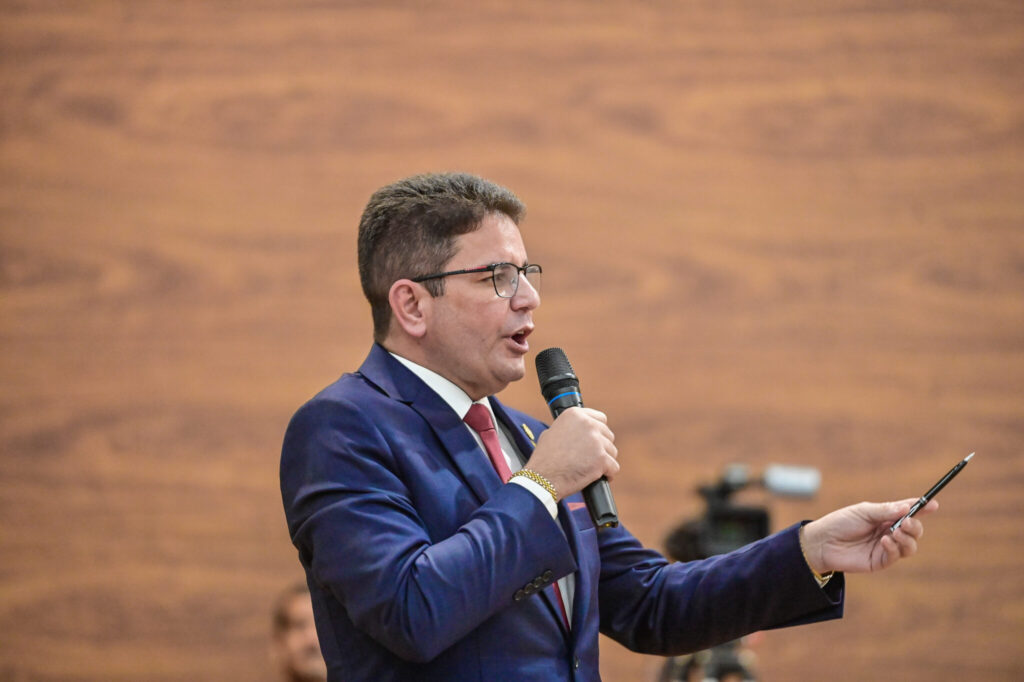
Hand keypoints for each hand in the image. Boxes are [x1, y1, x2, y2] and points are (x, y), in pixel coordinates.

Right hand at [525, 407, 617, 498]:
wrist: (543, 477)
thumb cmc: (544, 458)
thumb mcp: (552, 432)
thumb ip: (569, 428)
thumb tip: (577, 431)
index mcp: (575, 414)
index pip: (600, 418)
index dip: (598, 430)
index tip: (595, 439)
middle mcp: (588, 424)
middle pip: (608, 435)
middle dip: (601, 447)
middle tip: (590, 458)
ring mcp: (596, 441)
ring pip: (612, 451)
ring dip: (605, 460)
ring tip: (591, 468)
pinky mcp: (601, 459)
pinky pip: (614, 467)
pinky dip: (608, 474)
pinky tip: (599, 477)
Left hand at [800, 498, 938, 574]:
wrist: (823, 542)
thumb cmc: (840, 523)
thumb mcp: (863, 512)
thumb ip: (885, 511)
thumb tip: (908, 508)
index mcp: (885, 516)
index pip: (908, 512)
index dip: (922, 508)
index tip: (933, 504)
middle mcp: (889, 531)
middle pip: (914, 530)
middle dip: (915, 526)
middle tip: (906, 522)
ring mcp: (886, 547)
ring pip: (910, 546)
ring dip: (907, 538)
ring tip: (895, 532)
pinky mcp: (881, 561)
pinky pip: (896, 556)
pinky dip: (894, 547)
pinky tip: (885, 541)